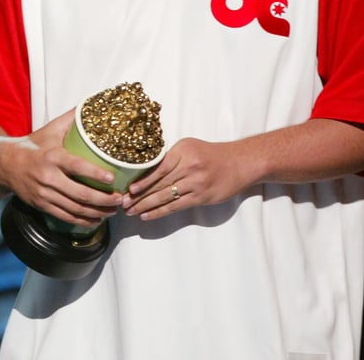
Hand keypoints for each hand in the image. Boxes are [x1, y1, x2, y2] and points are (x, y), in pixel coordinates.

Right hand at [0, 110, 121, 228]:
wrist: (6, 164)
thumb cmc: (33, 146)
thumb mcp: (51, 130)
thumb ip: (71, 119)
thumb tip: (90, 105)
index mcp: (52, 157)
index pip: (76, 167)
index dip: (95, 174)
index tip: (112, 178)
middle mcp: (48, 177)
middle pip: (80, 194)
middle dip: (103, 199)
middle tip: (120, 198)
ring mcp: (44, 194)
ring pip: (75, 208)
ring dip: (97, 212)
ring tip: (112, 210)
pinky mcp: (42, 205)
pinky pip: (65, 217)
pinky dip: (83, 221)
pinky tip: (96, 218)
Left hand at [120, 137, 248, 219]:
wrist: (240, 163)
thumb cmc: (211, 155)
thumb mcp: (189, 147)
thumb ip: (171, 158)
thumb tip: (146, 172)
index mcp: (182, 151)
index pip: (157, 168)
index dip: (142, 181)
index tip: (128, 189)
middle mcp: (189, 166)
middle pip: (159, 183)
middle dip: (139, 195)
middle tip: (124, 203)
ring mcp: (196, 182)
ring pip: (166, 196)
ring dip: (146, 206)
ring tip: (132, 212)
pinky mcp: (202, 196)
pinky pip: (177, 206)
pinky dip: (160, 212)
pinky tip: (148, 215)